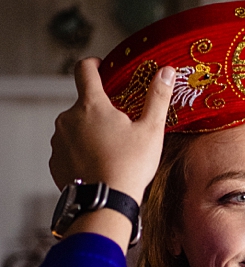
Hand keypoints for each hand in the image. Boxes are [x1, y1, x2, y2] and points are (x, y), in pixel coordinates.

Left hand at [50, 57, 175, 204]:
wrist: (105, 203)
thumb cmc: (129, 167)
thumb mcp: (151, 131)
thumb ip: (158, 97)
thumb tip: (167, 71)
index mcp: (91, 105)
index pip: (85, 69)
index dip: (94, 64)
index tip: (101, 67)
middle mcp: (68, 118)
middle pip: (83, 105)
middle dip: (100, 113)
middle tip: (120, 130)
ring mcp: (59, 140)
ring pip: (75, 129)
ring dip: (89, 134)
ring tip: (110, 154)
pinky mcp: (55, 161)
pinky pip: (68, 151)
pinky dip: (81, 155)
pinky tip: (98, 167)